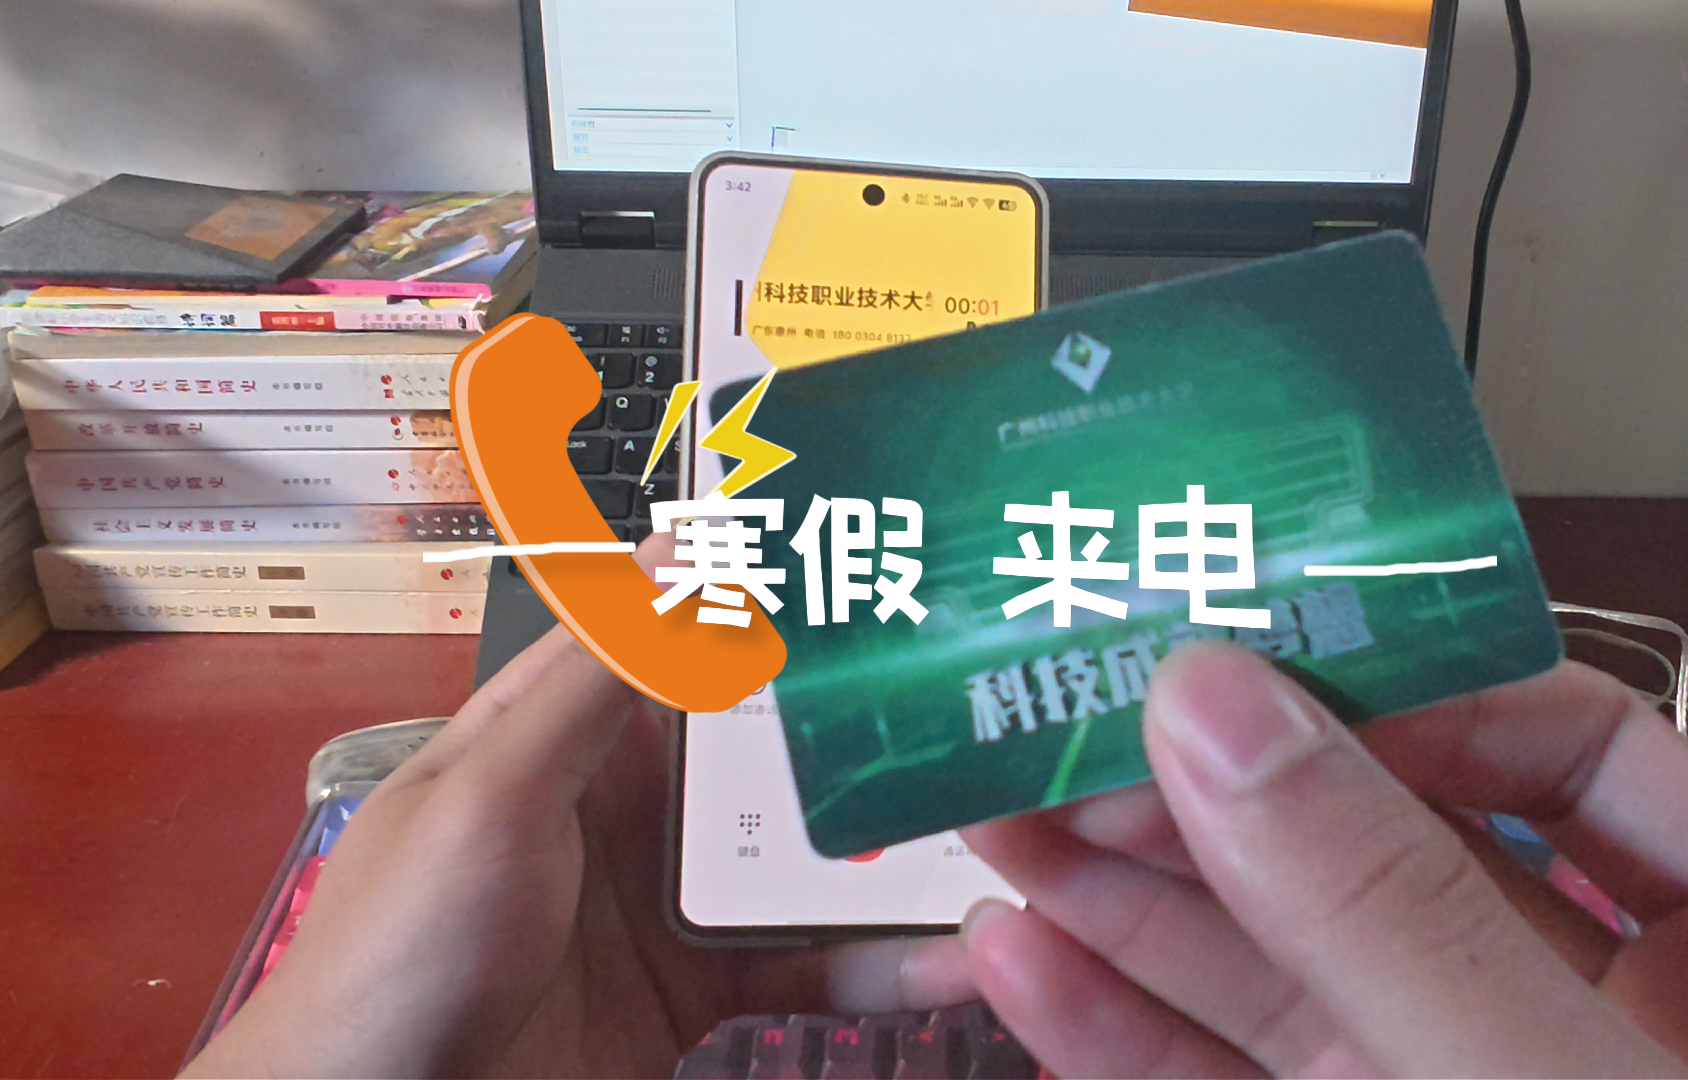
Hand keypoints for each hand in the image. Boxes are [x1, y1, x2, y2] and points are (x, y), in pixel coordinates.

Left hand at [184, 534, 972, 1078]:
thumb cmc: (400, 952)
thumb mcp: (491, 794)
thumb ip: (593, 679)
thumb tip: (677, 547)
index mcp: (556, 730)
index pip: (669, 630)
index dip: (756, 587)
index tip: (861, 546)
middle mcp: (617, 804)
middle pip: (758, 742)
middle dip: (853, 720)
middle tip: (969, 690)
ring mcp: (659, 901)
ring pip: (795, 852)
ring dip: (882, 848)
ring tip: (988, 829)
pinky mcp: (692, 991)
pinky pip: (800, 963)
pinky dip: (875, 965)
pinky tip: (948, 960)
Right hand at [960, 642, 1687, 1076]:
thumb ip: (1411, 920)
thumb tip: (1229, 712)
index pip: (1576, 754)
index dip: (1399, 680)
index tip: (1238, 644)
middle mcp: (1622, 1043)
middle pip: (1391, 861)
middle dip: (1212, 788)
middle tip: (1056, 711)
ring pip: (1293, 983)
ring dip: (1133, 901)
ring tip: (997, 813)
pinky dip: (1127, 1039)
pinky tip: (1033, 968)